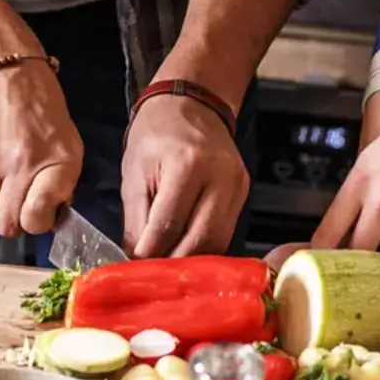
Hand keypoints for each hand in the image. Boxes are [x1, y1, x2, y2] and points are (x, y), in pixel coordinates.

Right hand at [0, 60, 83, 238]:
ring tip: (3, 180)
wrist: (2, 66)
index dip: (38, 223)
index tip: (39, 213)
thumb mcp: (67, 140)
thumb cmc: (41, 104)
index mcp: (56, 162)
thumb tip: (50, 215)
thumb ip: (61, 179)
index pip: (37, 220)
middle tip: (18, 205)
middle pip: (7, 224)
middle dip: (14, 221)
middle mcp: (21, 165)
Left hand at [120, 95, 249, 257]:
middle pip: (201, 239)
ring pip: (218, 241)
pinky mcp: (244, 191)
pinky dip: (206, 245)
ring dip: (193, 259)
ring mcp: (237, 184)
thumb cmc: (156, 134)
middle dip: (175, 264)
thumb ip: (135, 219)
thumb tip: (137, 259)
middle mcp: (219, 175)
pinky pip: (226, 230)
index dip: (151, 252)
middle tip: (154, 276)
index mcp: (187, 165)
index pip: (169, 224)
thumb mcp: (134, 172)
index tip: (136, 268)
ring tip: (169, 266)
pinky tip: (187, 249)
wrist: (192, 103)